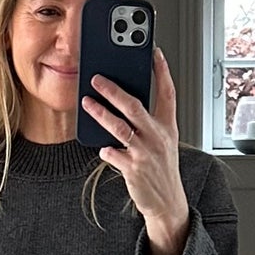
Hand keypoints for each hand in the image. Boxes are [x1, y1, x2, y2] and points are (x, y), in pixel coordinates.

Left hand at [82, 46, 190, 248]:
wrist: (166, 202)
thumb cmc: (162, 169)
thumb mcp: (164, 142)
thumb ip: (149, 122)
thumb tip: (124, 104)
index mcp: (167, 127)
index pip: (168, 93)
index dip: (162, 72)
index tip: (155, 52)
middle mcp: (158, 137)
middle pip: (135, 106)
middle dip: (114, 90)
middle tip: (96, 78)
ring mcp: (145, 153)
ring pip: (120, 127)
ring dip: (101, 113)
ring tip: (86, 103)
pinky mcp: (133, 169)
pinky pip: (113, 154)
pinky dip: (106, 150)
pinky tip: (102, 148)